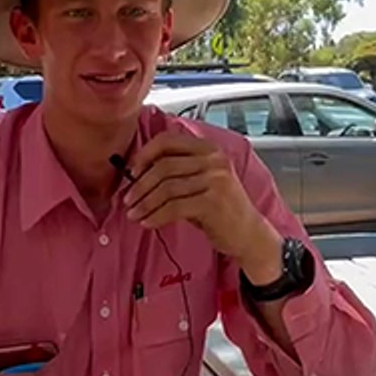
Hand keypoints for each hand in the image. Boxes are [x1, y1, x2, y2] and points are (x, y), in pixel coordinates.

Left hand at [123, 130, 278, 266]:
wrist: (248, 234)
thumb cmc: (220, 209)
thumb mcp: (201, 181)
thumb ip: (177, 171)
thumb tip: (137, 172)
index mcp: (209, 148)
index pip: (167, 141)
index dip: (144, 155)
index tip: (131, 172)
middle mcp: (214, 160)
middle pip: (163, 166)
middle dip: (140, 185)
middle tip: (127, 200)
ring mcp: (215, 180)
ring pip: (166, 188)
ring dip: (144, 203)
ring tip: (134, 214)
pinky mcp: (213, 202)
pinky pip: (173, 207)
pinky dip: (155, 216)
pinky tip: (148, 222)